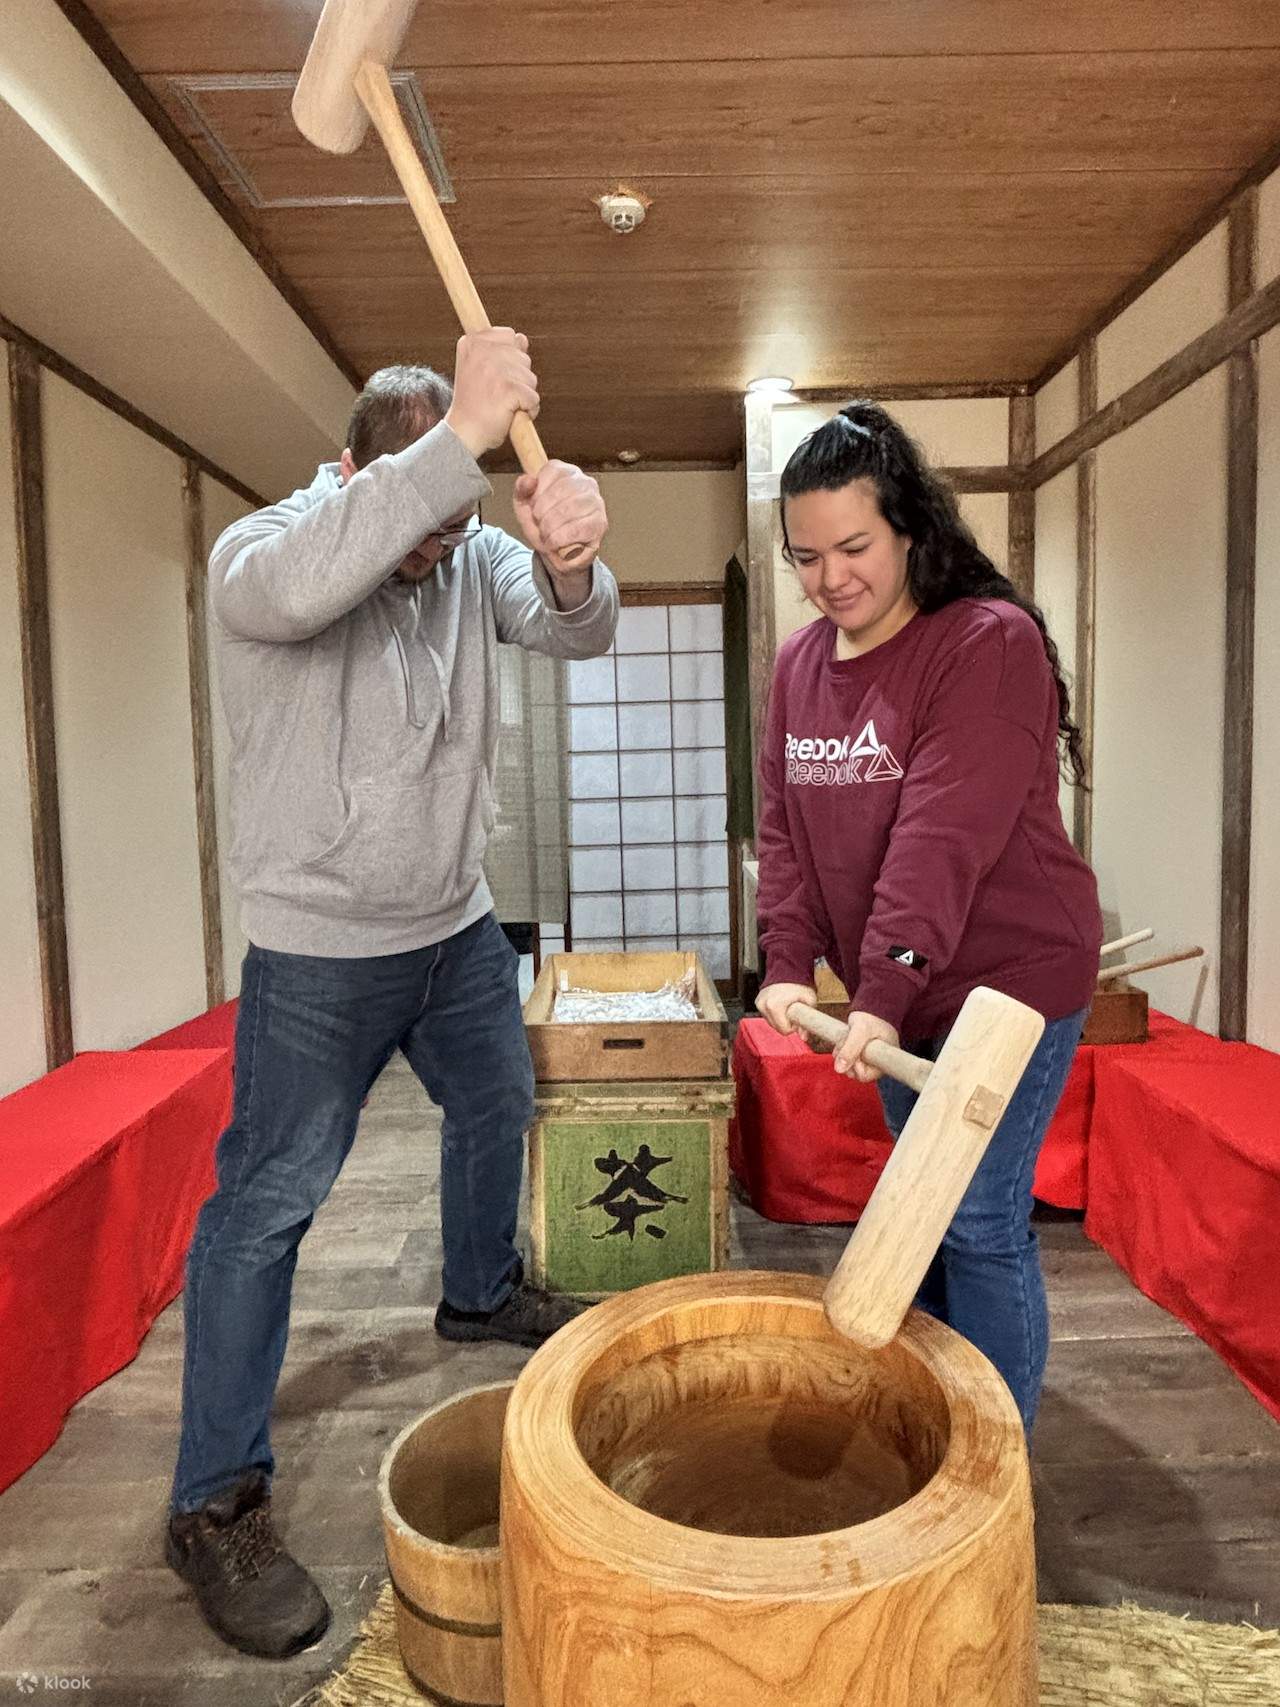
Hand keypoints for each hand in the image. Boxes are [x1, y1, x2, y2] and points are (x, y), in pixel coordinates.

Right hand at [445, 328, 538, 456]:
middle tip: (495, 395)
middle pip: (523, 357)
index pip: (510, 335)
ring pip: (531, 378)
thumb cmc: (474, 404)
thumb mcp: (480, 369)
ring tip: (501, 405)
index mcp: (473, 342)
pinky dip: (528, 411)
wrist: (463, 434)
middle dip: (518, 379)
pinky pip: (534, 398)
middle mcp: (482, 350)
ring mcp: (495, 369)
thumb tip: (523, 339)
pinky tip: (510, 416)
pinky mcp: (509, 389)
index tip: (492, 378)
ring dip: (523, 395)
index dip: (509, 359)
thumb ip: (501, 350)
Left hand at [513, 460, 607, 576]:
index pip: (552, 470)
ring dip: (550, 527)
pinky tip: (555, 543)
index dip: (537, 492)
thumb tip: (528, 480)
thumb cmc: (543, 524)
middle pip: (560, 491)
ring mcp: (596, 503)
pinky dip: (561, 539)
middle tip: (539, 524)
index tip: (534, 507)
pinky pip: (578, 529)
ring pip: (569, 510)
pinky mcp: (601, 524)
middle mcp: (586, 482)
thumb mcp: (525, 505)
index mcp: (567, 472)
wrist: (556, 554)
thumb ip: (521, 489)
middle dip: (542, 512)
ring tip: (546, 535)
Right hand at [755, 981, 817, 1037]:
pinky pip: (767, 1015)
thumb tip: (804, 1037)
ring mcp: (759, 1003)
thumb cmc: (799, 984)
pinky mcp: (757, 1002)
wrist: (788, 969)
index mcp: (774, 1006)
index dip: (793, 1026)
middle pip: (776, 1027)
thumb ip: (807, 1021)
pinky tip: (780, 1004)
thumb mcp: (809, 1001)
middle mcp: (763, 1005)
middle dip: (786, 1022)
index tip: (797, 1016)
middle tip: (793, 1011)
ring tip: (786, 1005)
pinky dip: (774, 1013)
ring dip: (780, 1018)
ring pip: (771, 1022)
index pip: (784, 1030)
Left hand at [832, 1010, 899, 1082]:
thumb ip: (851, 1049)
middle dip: (846, 1055)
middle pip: (852, 1072)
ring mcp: (866, 1060)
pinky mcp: (859, 1055)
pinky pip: (844, 1058)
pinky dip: (841, 1048)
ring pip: (846, 1064)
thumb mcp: (861, 1030)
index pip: (863, 1076)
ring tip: (848, 1035)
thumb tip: (839, 1070)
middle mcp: (875, 1064)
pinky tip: (845, 1037)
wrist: (872, 1008)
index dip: (855, 1064)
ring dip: (842, 1050)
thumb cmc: (872, 1018)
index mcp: (883, 1062)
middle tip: (848, 1039)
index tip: (857, 1050)